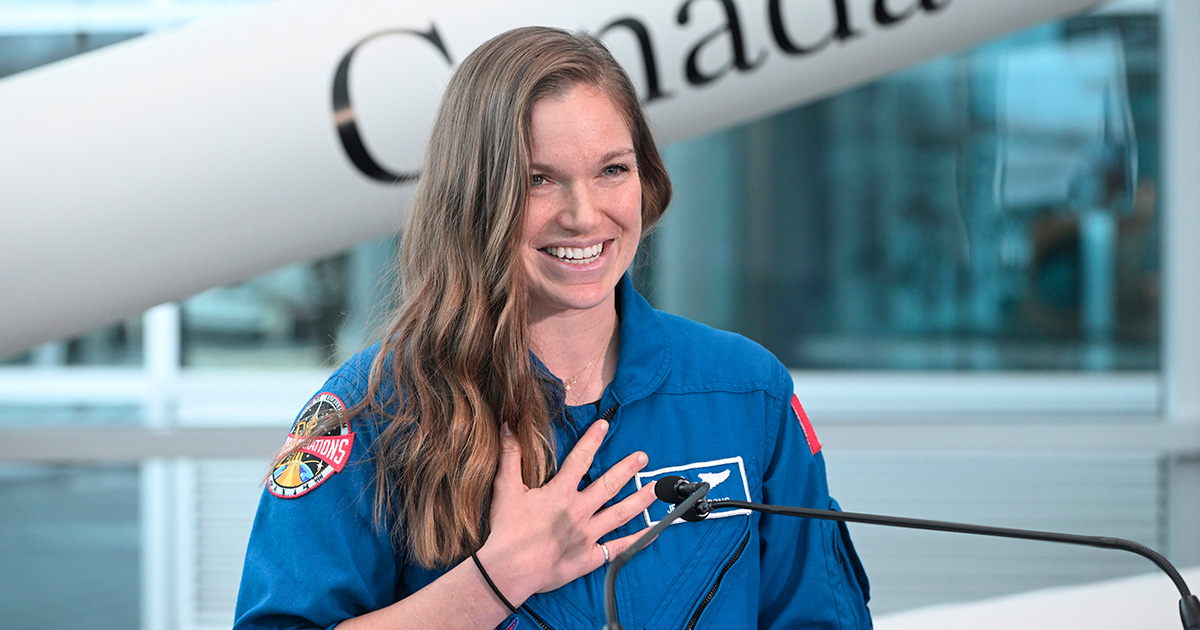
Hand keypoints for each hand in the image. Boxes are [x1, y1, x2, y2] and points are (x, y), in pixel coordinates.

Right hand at [477, 419, 657, 600]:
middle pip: (609, 485)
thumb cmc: (506, 530)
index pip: (580, 459)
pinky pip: (618, 548)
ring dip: (640, 499)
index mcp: (560, 493)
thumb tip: (508, 427)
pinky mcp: (589, 557)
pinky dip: (637, 541)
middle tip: (643, 457)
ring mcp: (587, 535)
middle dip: (627, 468)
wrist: (507, 571)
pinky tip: (653, 532)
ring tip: (655, 488)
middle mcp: (578, 511)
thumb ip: (510, 455)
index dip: (592, 440)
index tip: (604, 425)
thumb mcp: (505, 488)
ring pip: (620, 514)